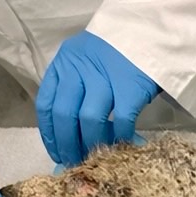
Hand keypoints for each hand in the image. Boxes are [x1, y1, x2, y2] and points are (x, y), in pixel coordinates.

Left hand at [36, 30, 160, 166]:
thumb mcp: (86, 64)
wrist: (148, 33)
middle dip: (68, 144)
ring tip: (96, 158)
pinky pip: (121, 120)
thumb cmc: (116, 55)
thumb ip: (74, 90)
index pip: (47, 104)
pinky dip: (120, 137)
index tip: (57, 154)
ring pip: (90, 119)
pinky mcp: (130, 87)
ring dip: (92, 144)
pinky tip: (122, 145)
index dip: (50, 134)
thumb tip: (71, 134)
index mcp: (64, 65)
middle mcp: (79, 69)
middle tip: (76, 163)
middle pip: (65, 114)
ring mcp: (105, 78)